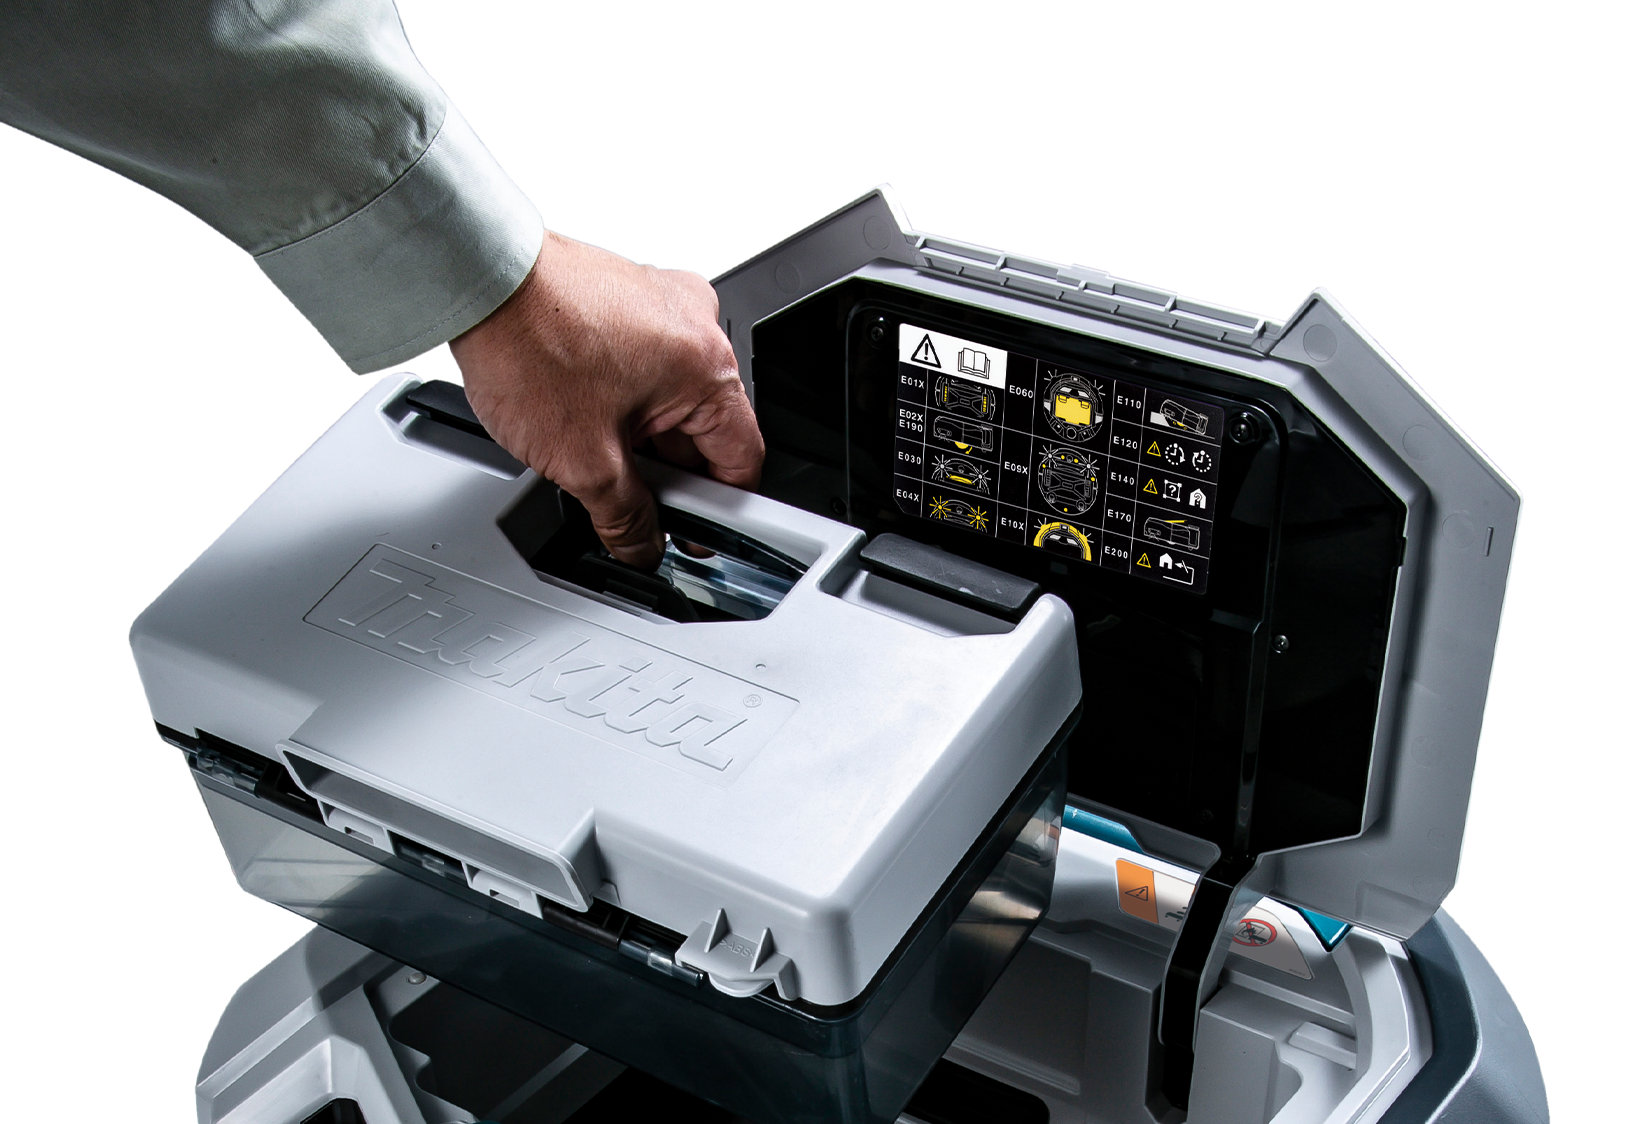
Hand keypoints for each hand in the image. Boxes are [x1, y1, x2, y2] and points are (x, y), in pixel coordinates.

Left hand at [451, 231, 762, 568]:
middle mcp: (697, 323)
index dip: (719, 511)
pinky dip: (621, 396)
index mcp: (707, 365)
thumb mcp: (583, 460)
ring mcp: (663, 302)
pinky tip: (579, 411)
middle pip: (705, 428)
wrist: (476, 278)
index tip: (692, 533)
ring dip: (639, 434)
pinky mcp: (630, 295)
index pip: (742, 459)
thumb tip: (641, 543)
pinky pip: (645, 363)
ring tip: (585, 444)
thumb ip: (625, 516)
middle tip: (623, 499)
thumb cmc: (526, 340)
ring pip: (671, 397)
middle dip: (665, 472)